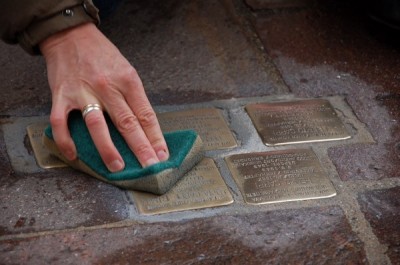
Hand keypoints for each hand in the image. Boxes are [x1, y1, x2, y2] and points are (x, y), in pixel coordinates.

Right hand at [40, 23, 168, 171]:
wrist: (71, 35)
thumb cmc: (103, 55)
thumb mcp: (127, 70)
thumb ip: (134, 97)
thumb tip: (145, 128)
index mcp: (127, 80)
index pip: (145, 114)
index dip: (155, 137)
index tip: (162, 156)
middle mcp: (107, 86)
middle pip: (127, 122)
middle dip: (140, 147)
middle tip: (150, 167)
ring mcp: (83, 92)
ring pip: (97, 124)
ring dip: (108, 149)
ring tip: (118, 167)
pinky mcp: (61, 95)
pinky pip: (61, 122)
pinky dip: (66, 141)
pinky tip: (75, 156)